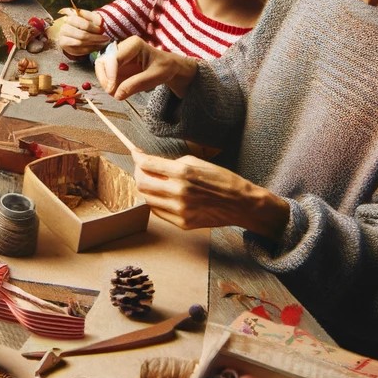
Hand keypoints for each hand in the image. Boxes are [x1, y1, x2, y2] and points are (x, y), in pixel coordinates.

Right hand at [55, 9, 108, 58]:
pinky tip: (97, 46)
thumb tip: (100, 23)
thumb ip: (93, 17)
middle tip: (106, 39)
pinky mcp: (66, 48)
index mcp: (70, 18)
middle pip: (82, 35)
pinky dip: (90, 49)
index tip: (102, 30)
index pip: (84, 24)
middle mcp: (64, 28)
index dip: (94, 28)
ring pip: (81, 43)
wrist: (70, 30)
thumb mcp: (87, 17)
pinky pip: (80, 50)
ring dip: (94, 44)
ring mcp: (63, 38)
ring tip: (103, 43)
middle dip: (96, 38)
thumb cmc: (81, 23)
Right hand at [95, 35, 197, 100]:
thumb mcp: (154, 77)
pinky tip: (117, 90)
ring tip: (115, 92)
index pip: (114, 57)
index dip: (110, 74)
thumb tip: (117, 94)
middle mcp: (121, 47)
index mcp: (133, 44)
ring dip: (104, 81)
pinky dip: (108, 84)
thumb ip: (136, 84)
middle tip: (110, 91)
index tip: (112, 89)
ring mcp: (117, 56)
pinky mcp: (115, 66)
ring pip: (101, 68)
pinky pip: (105, 75)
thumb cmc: (164, 68)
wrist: (167, 67)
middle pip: (103, 61)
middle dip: (104, 77)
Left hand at [133, 153, 288, 236]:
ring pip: (147, 199)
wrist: (241, 204)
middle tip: (142, 168)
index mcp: (183, 173)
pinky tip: (163, 195)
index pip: (147, 165)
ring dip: (147, 188)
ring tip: (154, 182)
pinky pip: (158, 212)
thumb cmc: (222, 180)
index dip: (138, 158)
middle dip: (138, 173)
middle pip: (141, 183)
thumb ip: (172, 164)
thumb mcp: (198, 162)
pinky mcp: (182, 223)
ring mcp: (180, 211)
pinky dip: (156, 202)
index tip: (135, 154)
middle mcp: (179, 193)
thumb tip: (150, 163)